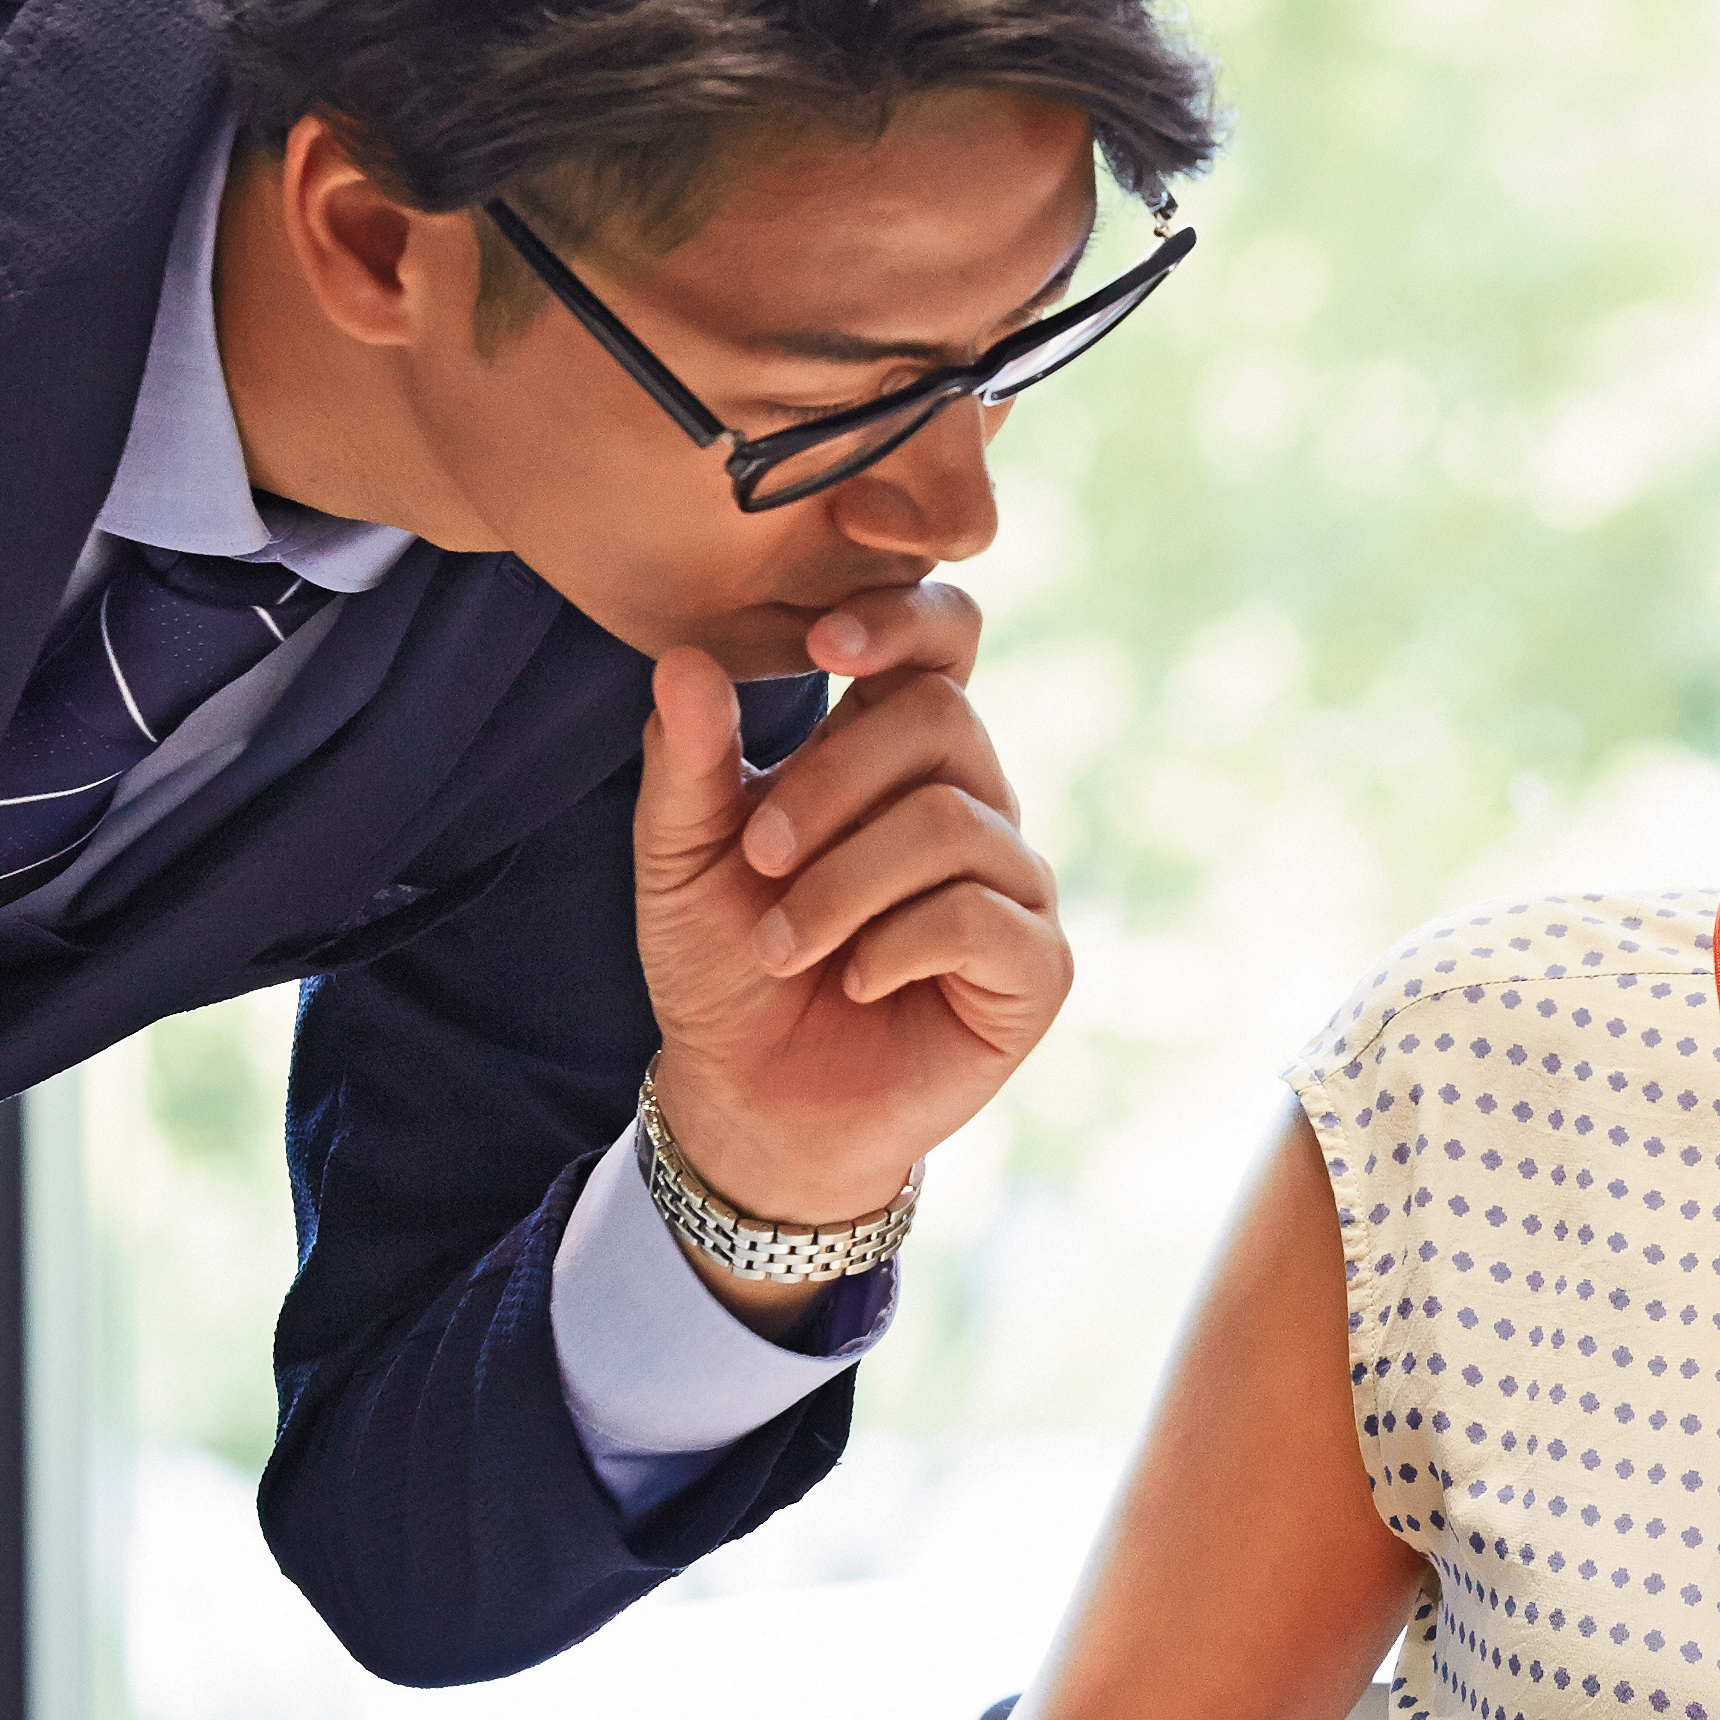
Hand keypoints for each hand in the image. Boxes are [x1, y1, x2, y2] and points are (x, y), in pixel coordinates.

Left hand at [632, 588, 1069, 1292]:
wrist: (752, 1100)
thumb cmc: (726, 965)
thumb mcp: (682, 857)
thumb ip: (687, 760)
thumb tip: (686, 656)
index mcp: (898, 751)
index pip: (944, 640)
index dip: (902, 619)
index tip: (822, 645)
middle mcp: (972, 801)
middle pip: (942, 718)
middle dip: (830, 784)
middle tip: (757, 859)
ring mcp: (1014, 883)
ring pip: (951, 821)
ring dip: (843, 885)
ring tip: (783, 947)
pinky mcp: (1036, 966)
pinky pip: (979, 916)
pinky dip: (894, 945)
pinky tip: (855, 980)